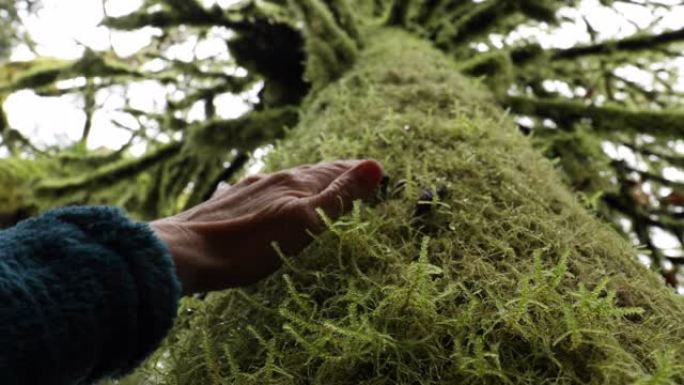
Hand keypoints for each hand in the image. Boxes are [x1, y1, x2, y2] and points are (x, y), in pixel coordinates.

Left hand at [150, 159, 382, 293]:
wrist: (184, 252)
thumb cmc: (248, 245)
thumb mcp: (303, 224)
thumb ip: (338, 197)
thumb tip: (375, 166)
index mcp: (294, 183)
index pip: (334, 171)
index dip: (355, 171)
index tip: (374, 169)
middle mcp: (272, 179)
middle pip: (311, 172)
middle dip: (335, 173)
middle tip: (353, 173)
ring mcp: (248, 190)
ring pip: (286, 180)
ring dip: (307, 181)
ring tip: (318, 184)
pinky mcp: (228, 204)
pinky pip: (261, 190)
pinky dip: (276, 190)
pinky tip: (263, 193)